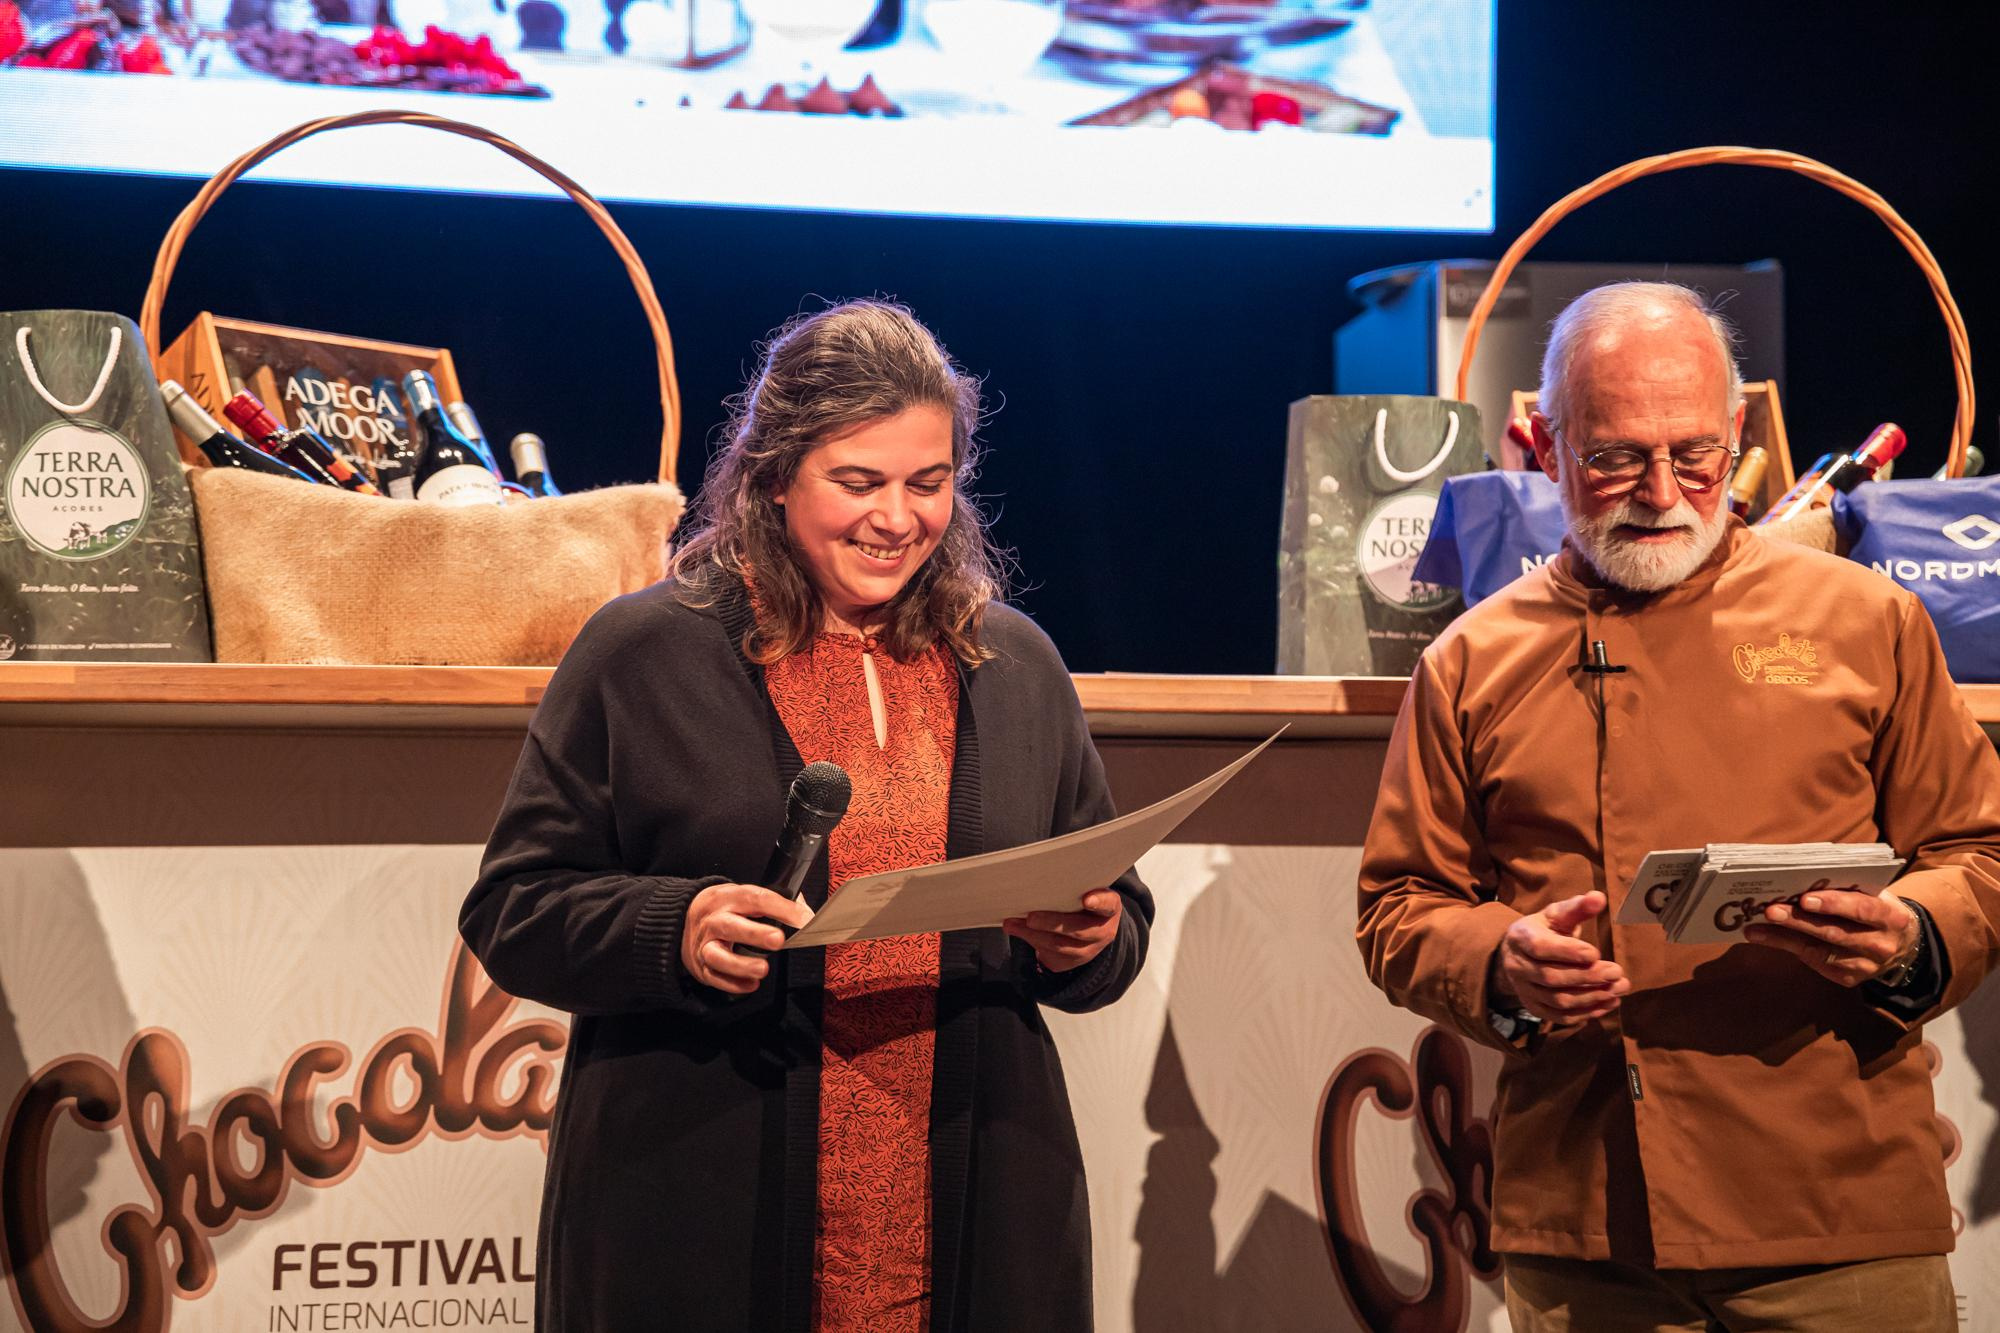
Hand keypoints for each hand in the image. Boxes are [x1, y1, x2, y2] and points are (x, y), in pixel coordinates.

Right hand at [680, 883, 812, 994]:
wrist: (682, 920)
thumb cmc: (724, 908)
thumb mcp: (742, 896)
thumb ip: (773, 902)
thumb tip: (805, 914)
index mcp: (727, 897)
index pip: (755, 898)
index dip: (781, 908)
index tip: (804, 919)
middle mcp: (713, 920)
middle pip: (730, 926)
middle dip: (755, 934)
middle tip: (778, 940)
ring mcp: (704, 944)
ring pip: (717, 956)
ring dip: (741, 964)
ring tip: (763, 969)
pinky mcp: (701, 967)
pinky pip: (714, 977)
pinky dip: (733, 983)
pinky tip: (751, 984)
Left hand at [1005, 889, 1121, 973]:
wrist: (1088, 928)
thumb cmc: (1081, 902)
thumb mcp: (1084, 891)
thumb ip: (1071, 887)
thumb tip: (1038, 879)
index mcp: (1110, 908)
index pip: (1108, 904)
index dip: (1099, 902)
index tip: (1086, 899)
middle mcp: (1103, 932)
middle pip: (1078, 930)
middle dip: (1051, 923)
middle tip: (1031, 917)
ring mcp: (1089, 950)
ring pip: (1060, 946)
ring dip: (1033, 935)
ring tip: (1012, 924)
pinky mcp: (1072, 962)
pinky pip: (1051, 956)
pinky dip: (1031, 943)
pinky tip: (1018, 931)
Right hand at [1491, 891, 1628, 1022]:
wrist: (1518, 955)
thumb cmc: (1543, 930)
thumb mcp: (1556, 915)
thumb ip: (1577, 908)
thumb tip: (1599, 897)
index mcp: (1520, 937)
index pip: (1540, 948)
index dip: (1568, 952)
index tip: (1596, 952)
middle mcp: (1517, 966)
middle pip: (1552, 977)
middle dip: (1588, 976)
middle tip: (1616, 971)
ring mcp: (1524, 990)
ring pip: (1558, 1000)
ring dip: (1592, 996)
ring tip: (1618, 988)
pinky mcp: (1534, 1008)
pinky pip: (1560, 1017)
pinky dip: (1587, 1013)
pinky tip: (1608, 1003)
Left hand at [1743, 887, 1918, 986]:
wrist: (1900, 943)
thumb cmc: (1874, 909)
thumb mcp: (1872, 895)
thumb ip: (1846, 888)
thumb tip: (1796, 878)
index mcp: (1891, 916)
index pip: (1862, 908)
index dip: (1833, 904)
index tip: (1804, 898)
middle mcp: (1881, 944)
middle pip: (1835, 933)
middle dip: (1799, 921)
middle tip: (1770, 911)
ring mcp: (1865, 965)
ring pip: (1819, 951)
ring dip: (1784, 938)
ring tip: (1755, 929)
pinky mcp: (1849, 978)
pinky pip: (1815, 962)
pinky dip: (1788, 948)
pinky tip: (1766, 938)